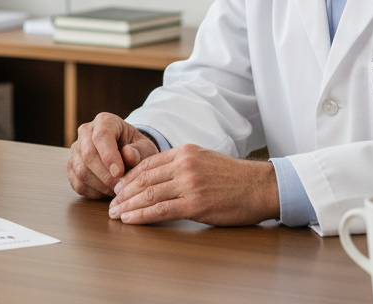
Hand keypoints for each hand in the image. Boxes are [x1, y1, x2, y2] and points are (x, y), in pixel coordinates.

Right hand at [67, 112, 159, 198]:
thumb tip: (128, 155)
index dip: (109, 156)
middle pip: (88, 155)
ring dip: (100, 186)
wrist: (128, 154)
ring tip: (117, 189)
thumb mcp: (144, 148)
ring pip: (81, 171)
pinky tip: (107, 191)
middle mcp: (86, 132)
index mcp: (105, 121)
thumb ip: (139, 151)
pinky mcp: (71, 167)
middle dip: (106, 176)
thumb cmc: (137, 149)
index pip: (101, 136)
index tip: (120, 173)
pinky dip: (94, 192)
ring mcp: (76, 150)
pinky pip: (78, 183)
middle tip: (121, 186)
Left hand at [107, 144, 279, 225]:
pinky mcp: (195, 204)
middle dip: (124, 193)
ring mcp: (189, 184)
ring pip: (148, 194)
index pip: (147, 163)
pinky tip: (131, 220)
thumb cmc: (234, 178)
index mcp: (184, 152)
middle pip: (144, 179)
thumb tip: (156, 176)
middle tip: (112, 204)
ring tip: (116, 215)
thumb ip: (180, 165)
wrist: (261, 187)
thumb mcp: (204, 160)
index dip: (129, 177)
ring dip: (128, 206)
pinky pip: (161, 210)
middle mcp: (184, 165)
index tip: (119, 189)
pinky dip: (142, 216)